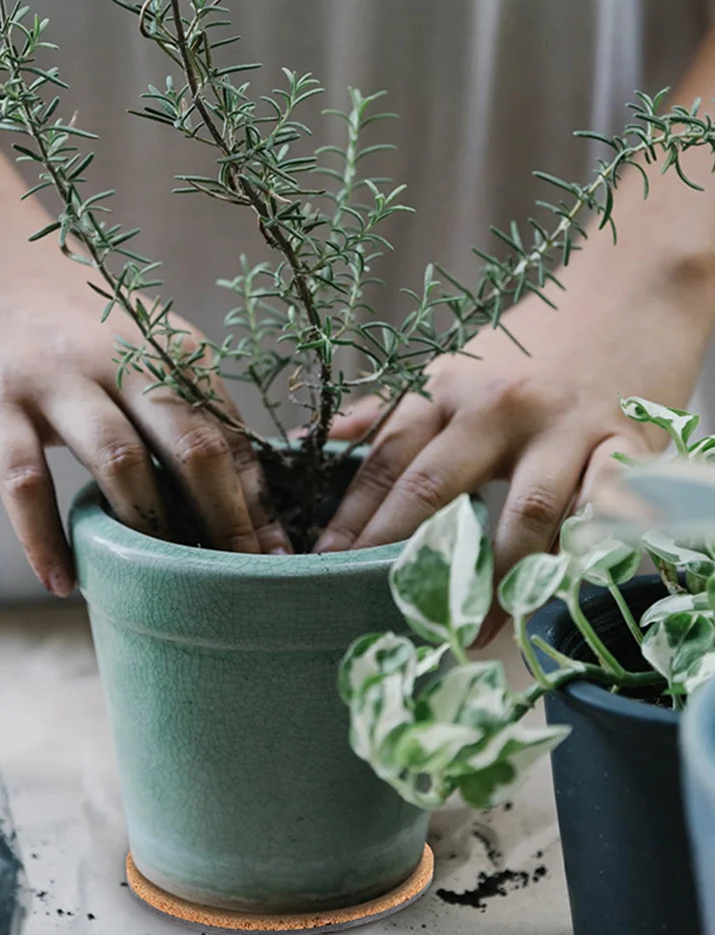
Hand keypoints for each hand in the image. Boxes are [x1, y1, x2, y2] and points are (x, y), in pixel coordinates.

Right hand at [0, 199, 289, 595]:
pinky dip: (46, 538)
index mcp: (171, 347)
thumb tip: (229, 478)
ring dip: (148, 533)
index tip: (279, 557)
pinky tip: (64, 582)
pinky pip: (25, 480)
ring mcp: (58, 376)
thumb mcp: (137, 340)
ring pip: (122, 464)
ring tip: (162, 590)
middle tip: (243, 585)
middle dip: (227, 523)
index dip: (260, 503)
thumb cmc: (62, 306)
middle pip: (194, 448)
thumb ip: (177, 397)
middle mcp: (124, 358)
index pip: (231, 434)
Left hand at [319, 278, 708, 643]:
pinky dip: (578, 553)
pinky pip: (599, 511)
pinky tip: (553, 592)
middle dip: (402, 552)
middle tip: (379, 606)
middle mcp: (499, 405)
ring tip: (468, 629)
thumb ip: (386, 409)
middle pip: (437, 487)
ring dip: (494, 579)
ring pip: (523, 513)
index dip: (352, 516)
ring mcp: (564, 426)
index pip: (385, 459)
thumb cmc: (529, 346)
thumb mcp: (451, 366)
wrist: (630, 295)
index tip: (325, 563)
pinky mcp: (627, 444)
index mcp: (446, 387)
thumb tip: (315, 440)